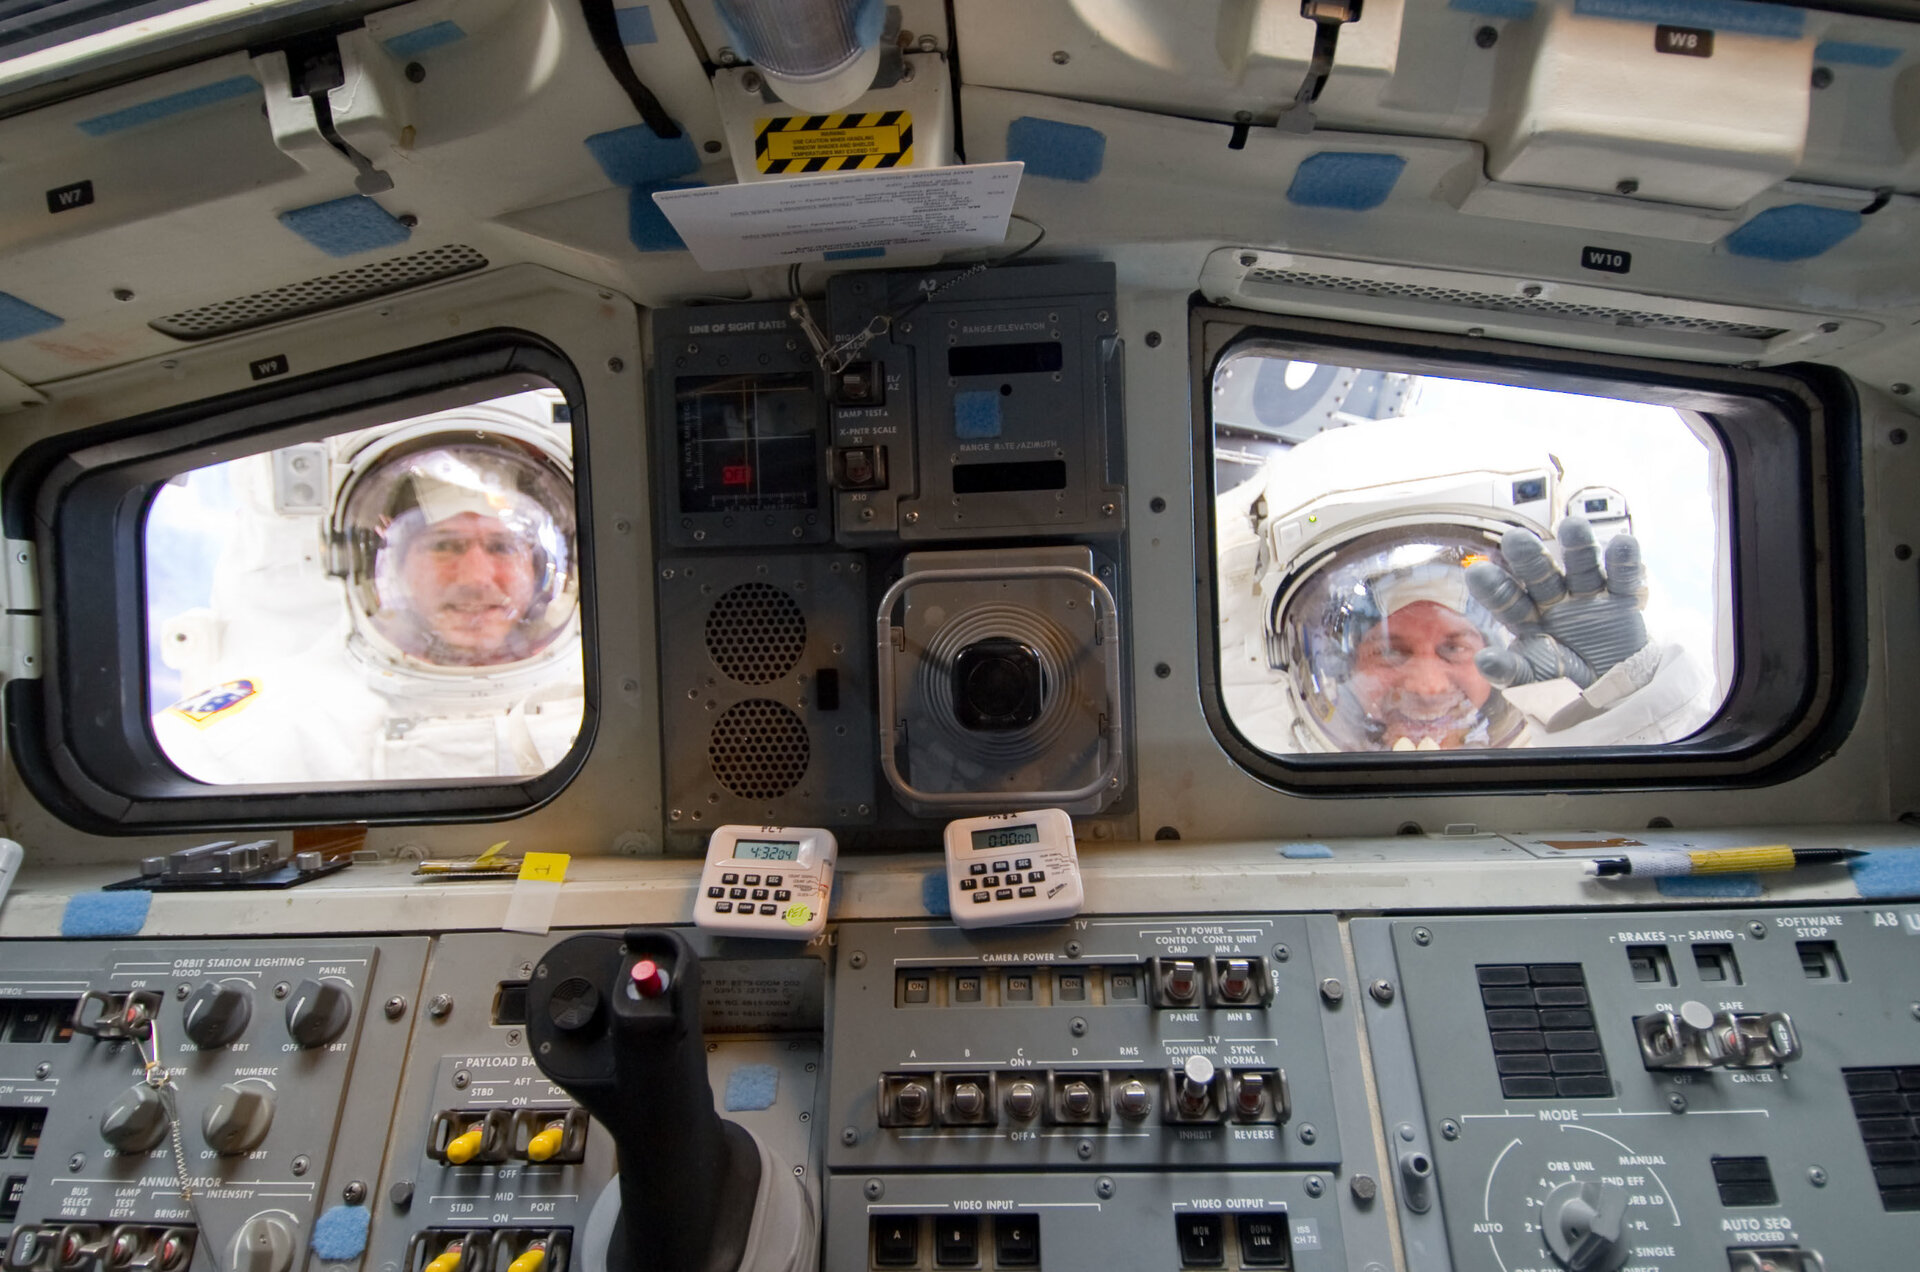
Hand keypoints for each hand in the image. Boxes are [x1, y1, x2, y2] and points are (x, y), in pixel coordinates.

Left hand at [1464, 517, 1648, 688]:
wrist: (1610, 692)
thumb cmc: (1563, 683)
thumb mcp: (1534, 680)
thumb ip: (1510, 671)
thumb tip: (1482, 660)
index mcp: (1526, 617)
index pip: (1506, 600)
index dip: (1493, 587)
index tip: (1477, 572)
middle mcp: (1554, 599)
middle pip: (1540, 574)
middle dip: (1528, 557)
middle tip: (1515, 539)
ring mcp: (1587, 597)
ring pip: (1581, 566)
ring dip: (1578, 546)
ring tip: (1572, 526)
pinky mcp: (1620, 601)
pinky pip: (1623, 579)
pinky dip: (1624, 562)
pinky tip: (1622, 543)